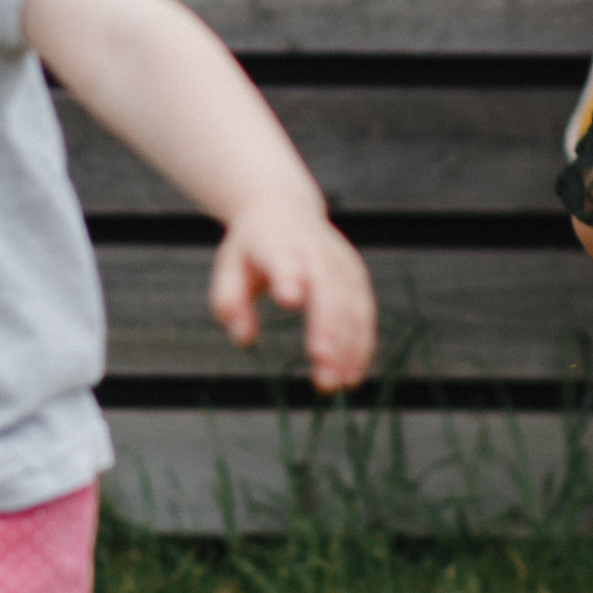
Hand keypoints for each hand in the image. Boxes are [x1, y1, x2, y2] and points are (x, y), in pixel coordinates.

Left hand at [208, 201, 377, 392]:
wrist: (285, 208)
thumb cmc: (252, 247)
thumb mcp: (229, 266)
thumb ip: (230, 301)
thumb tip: (244, 337)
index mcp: (276, 242)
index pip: (283, 258)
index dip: (288, 275)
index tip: (288, 298)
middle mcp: (314, 250)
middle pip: (326, 287)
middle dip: (326, 324)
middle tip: (320, 361)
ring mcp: (340, 262)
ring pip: (351, 304)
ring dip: (347, 345)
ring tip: (335, 383)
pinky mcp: (356, 276)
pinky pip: (364, 313)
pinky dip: (361, 345)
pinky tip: (352, 375)